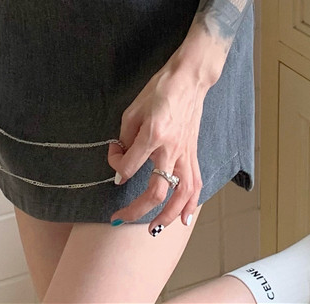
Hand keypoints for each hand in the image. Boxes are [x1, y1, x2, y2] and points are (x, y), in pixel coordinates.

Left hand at [107, 61, 210, 234]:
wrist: (189, 79)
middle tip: (119, 217)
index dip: (115, 165)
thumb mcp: (134, 108)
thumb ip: (126, 136)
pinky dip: (191, 204)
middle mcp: (171, 148)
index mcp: (153, 134)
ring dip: (167, 216)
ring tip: (154, 229)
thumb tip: (121, 156)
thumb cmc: (160, 89)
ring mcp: (186, 153)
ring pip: (180, 194)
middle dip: (135, 209)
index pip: (129, 164)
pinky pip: (195, 183)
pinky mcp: (194, 153)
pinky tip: (185, 218)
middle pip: (155, 190)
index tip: (113, 154)